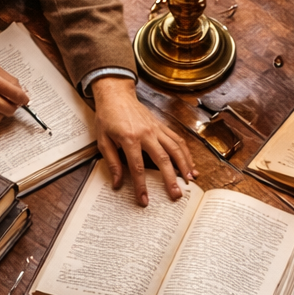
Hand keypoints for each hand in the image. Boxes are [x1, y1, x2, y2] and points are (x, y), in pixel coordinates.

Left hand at [91, 76, 195, 204]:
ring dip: (184, 165)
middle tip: (176, 195)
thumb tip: (118, 183)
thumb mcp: (103, 141)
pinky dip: (185, 152)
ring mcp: (156, 129)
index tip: (144, 200)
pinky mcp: (161, 126)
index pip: (137, 167)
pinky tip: (190, 164)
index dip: (141, 186)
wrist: (116, 95)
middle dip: (171, 179)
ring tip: (191, 180)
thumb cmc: (107, 117)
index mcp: (129, 138)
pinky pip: (177, 139)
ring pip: (175, 148)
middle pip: (162, 159)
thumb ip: (112, 162)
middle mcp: (146, 133)